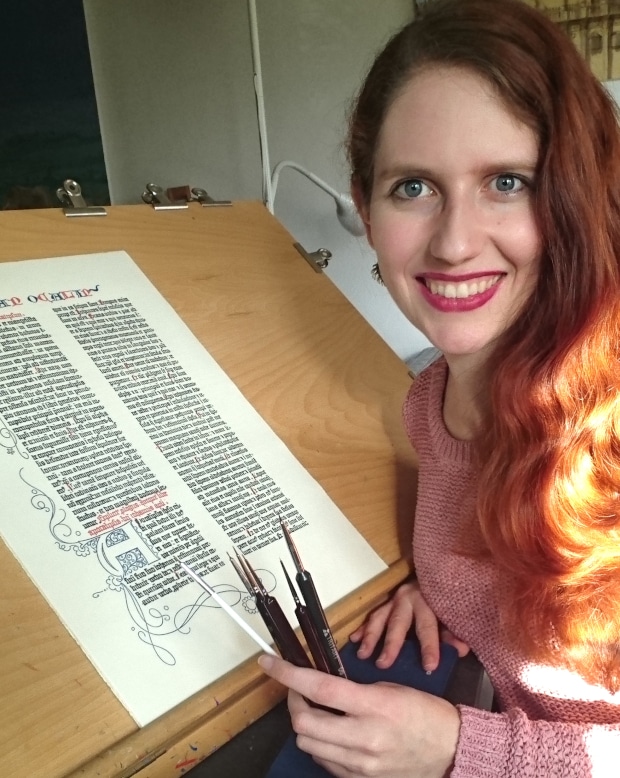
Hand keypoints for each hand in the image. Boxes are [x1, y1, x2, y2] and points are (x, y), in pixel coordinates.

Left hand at [258, 654, 460, 777]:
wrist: (449, 750)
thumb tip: (320, 687)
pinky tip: (333, 734)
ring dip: (305, 726)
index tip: (269, 662)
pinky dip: (321, 745)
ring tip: (319, 713)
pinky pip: (325, 763)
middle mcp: (364, 738)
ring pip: (309, 746)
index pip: (320, 689)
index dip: (288, 674)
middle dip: (293, 704)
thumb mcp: (388, 689)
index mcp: (373, 706)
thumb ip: (352, 691)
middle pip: (304, 725)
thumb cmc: (422, 713)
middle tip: (299, 691)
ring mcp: (361, 765)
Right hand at [349, 580, 468, 671]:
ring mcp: (394, 599)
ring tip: (362, 654)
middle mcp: (409, 598)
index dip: (430, 647)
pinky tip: (354, 639)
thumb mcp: (454, 614)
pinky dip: (363, 628)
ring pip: (380, 617)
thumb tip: (459, 650)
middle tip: (383, 664)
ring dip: (370, 636)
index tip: (429, 667)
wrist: (436, 572)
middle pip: (398, 622)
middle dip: (391, 643)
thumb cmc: (445, 599)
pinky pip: (372, 615)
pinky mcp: (386, 602)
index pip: (428, 627)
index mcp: (428, 602)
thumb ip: (455, 632)